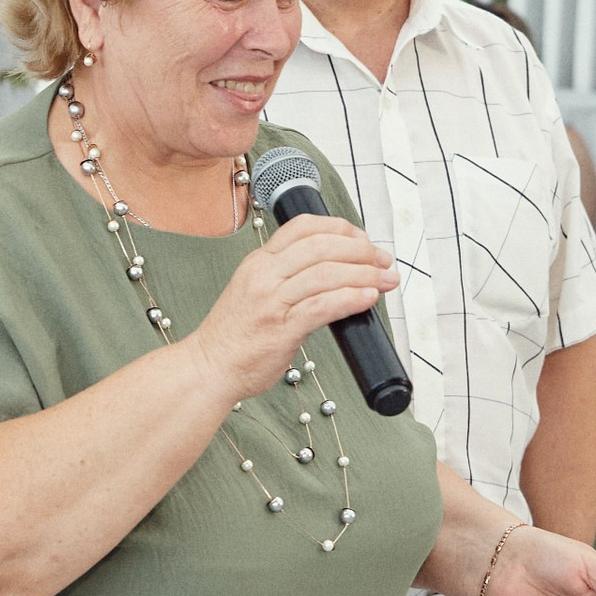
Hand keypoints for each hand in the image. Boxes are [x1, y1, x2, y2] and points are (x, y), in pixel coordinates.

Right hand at [183, 214, 397, 398]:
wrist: (209, 368)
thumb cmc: (236, 336)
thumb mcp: (256, 292)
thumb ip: (289, 279)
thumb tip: (336, 275)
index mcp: (259, 261)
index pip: (304, 227)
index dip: (341, 228)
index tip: (363, 241)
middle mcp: (264, 275)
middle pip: (322, 246)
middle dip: (361, 251)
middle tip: (383, 262)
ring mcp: (271, 301)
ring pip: (327, 273)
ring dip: (364, 274)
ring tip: (385, 281)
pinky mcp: (281, 329)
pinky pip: (323, 306)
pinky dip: (350, 298)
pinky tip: (368, 298)